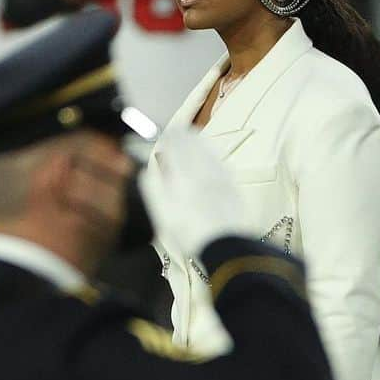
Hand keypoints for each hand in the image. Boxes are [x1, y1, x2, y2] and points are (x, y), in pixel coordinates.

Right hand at [141, 128, 258, 261]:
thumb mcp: (163, 212)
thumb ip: (153, 187)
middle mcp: (203, 170)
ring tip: (191, 139)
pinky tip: (209, 158)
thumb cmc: (190, 232)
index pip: (175, 144)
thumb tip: (146, 170)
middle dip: (182, 136)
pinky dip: (212, 155)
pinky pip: (221, 162)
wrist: (225, 245)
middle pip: (193, 143)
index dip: (168, 137)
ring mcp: (221, 176)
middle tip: (176, 133)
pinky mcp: (232, 185)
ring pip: (208, 150)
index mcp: (183, 174)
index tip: (163, 136)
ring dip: (198, 142)